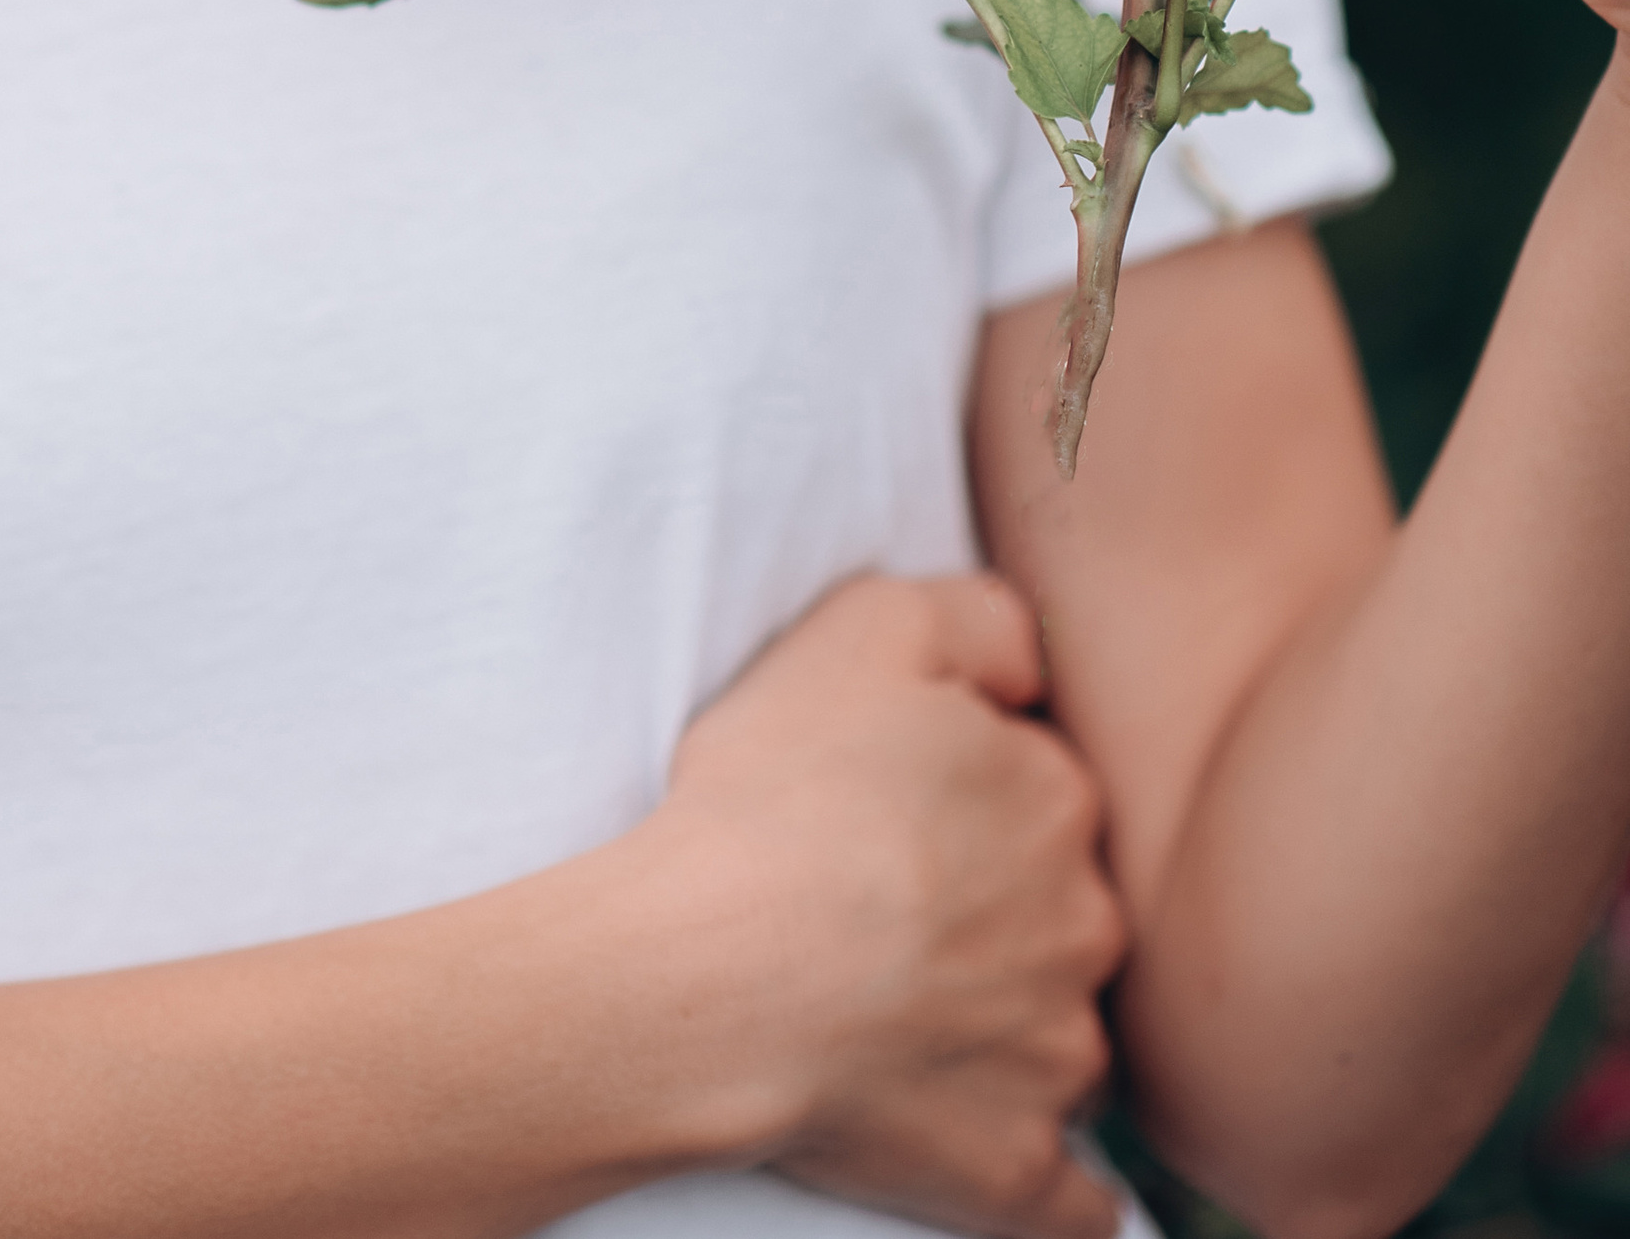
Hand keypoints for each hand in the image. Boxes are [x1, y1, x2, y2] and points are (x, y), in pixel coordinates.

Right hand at [611, 572, 1124, 1236]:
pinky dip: (1054, 1187)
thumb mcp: (870, 626)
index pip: (1041, 789)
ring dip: (1019, 1036)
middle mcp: (1086, 928)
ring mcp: (1058, 1060)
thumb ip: (981, 618)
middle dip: (1004, 915)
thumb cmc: (775, 797)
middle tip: (892, 916)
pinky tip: (1014, 1164)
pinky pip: (1072, 1202)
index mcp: (1056, 800)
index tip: (895, 813)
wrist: (713, 977)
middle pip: (1062, 914)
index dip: (967, 794)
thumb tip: (1034, 672)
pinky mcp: (1019, 1170)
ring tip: (905, 1024)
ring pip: (1066, 1040)